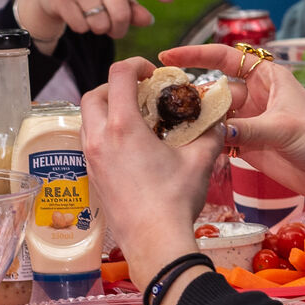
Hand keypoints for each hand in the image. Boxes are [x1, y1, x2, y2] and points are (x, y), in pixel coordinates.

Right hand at [15, 0, 174, 51]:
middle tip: (114, 29)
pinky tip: (77, 15)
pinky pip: (81, 27)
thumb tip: (148, 20)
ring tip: (93, 18)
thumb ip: (134, 10)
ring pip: (99, 25)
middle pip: (120, 15)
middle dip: (118, 29)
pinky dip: (81, 28)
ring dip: (99, 29)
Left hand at [82, 57, 222, 290]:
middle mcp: (99, 137)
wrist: (154, 240)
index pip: (118, 76)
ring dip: (107, 109)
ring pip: (87, 118)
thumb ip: (209, 133)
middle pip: (94, 94)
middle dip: (115, 86)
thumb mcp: (199, 161)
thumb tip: (217, 119)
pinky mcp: (91, 173)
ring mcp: (91, 156)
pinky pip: (89, 140)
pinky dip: (103, 131)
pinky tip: (128, 144)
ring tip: (135, 117)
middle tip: (140, 92)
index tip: (152, 72)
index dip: (135, 65)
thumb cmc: (174, 200)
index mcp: (122, 126)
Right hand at [161, 43, 304, 192]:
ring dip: (195, 120)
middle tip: (166, 102)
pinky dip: (202, 139)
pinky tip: (187, 142)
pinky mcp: (243, 142)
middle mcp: (254, 96)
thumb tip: (213, 130)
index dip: (195, 54)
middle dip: (192, 95)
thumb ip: (246, 128)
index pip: (226, 57)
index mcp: (267, 78)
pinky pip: (216, 136)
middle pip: (213, 88)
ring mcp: (247, 119)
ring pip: (212, 114)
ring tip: (173, 125)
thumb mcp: (283, 128)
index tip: (167, 57)